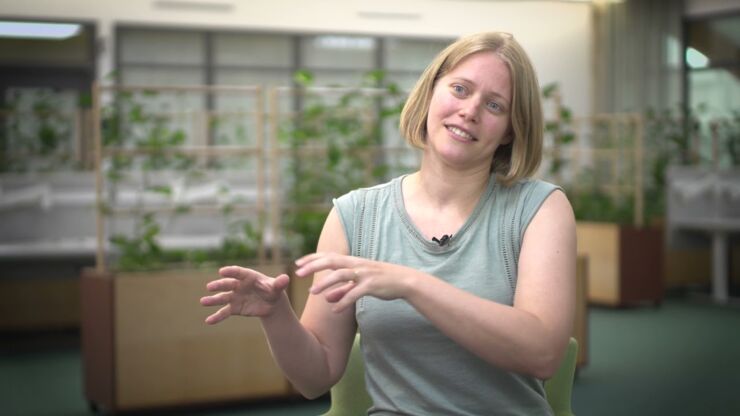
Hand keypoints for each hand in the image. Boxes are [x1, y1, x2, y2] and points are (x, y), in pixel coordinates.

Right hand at [200, 266, 289, 323]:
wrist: (271, 303)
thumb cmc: (273, 290)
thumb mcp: (277, 287)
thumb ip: (279, 283)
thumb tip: (286, 278)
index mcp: (248, 276)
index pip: (238, 272)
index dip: (230, 271)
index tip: (221, 272)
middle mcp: (238, 285)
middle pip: (227, 284)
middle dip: (219, 285)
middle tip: (210, 287)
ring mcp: (235, 296)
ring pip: (222, 298)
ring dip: (213, 300)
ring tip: (203, 302)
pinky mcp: (234, 308)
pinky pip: (224, 312)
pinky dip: (217, 317)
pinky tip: (208, 321)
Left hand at [294, 252, 417, 311]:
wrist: (404, 281)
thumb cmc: (380, 281)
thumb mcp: (359, 284)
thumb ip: (342, 290)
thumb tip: (326, 298)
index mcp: (352, 261)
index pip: (328, 256)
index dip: (312, 258)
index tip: (297, 263)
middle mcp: (356, 264)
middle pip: (331, 261)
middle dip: (314, 265)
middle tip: (298, 272)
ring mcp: (364, 274)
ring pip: (341, 275)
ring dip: (325, 283)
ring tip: (312, 292)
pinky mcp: (372, 285)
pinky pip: (355, 293)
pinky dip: (344, 301)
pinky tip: (334, 310)